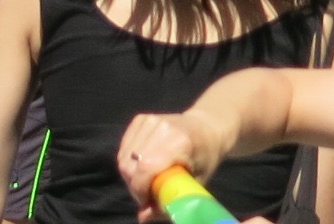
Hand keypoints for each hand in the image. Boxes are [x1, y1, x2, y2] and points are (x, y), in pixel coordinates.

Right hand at [116, 109, 238, 216]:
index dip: (140, 190)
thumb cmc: (205, 157)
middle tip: (149, 192)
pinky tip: (143, 164)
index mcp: (179, 142)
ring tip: (148, 178)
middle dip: (135, 185)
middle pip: (130, 165)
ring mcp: (150, 121)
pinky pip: (124, 147)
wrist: (209, 126)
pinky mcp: (142, 119)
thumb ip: (170, 201)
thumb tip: (143, 217)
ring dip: (131, 174)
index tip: (147, 201)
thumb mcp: (196, 182)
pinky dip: (129, 160)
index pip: (146, 169)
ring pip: (124, 157)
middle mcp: (163, 128)